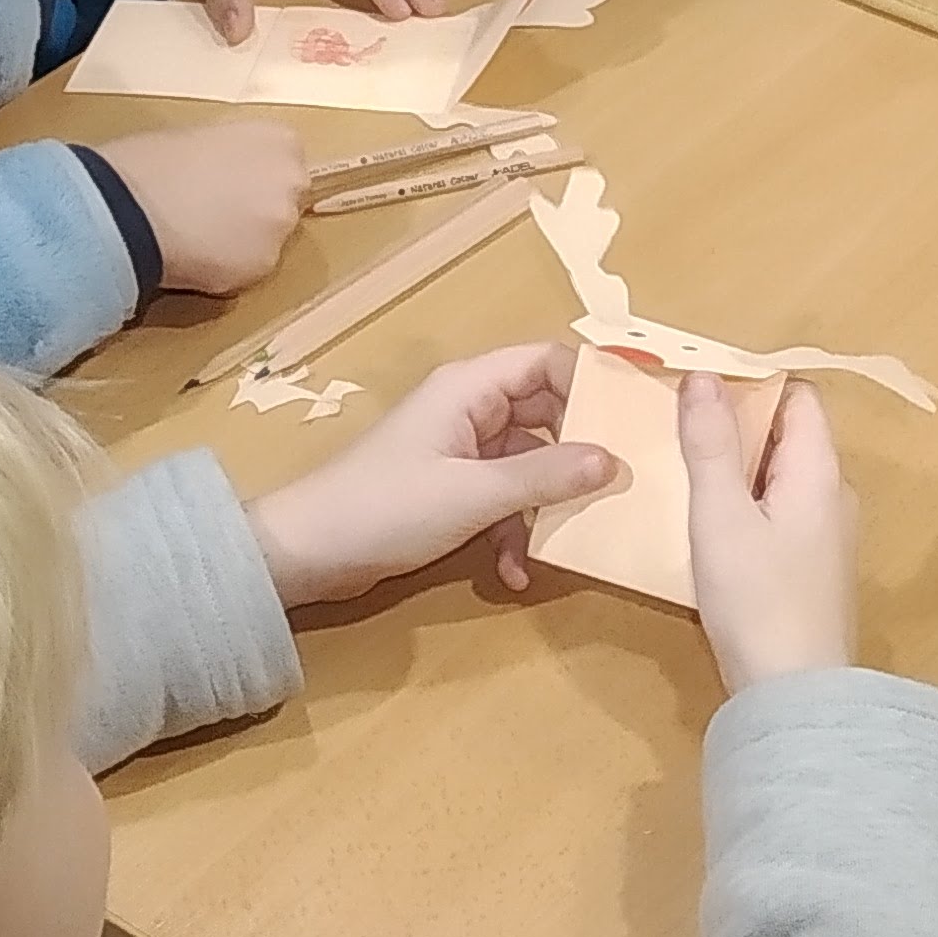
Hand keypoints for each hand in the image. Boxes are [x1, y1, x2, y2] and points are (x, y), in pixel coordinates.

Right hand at [94, 119, 307, 294]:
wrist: (127, 205)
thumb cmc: (149, 163)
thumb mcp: (198, 138)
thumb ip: (229, 157)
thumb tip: (223, 176)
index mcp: (279, 139)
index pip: (284, 162)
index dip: (253, 176)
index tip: (227, 184)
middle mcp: (291, 179)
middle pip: (284, 201)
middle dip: (255, 210)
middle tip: (213, 214)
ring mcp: (282, 225)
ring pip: (269, 239)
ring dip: (243, 242)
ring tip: (197, 238)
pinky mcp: (265, 265)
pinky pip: (250, 269)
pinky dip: (227, 267)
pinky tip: (194, 258)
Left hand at [246, 343, 619, 606]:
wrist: (304, 555)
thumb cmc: (384, 509)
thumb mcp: (473, 496)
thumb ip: (545, 477)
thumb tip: (613, 461)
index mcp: (470, 389)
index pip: (548, 362)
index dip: (592, 386)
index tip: (633, 426)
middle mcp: (469, 410)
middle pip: (547, 415)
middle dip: (579, 454)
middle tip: (620, 487)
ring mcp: (459, 451)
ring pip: (528, 464)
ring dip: (544, 506)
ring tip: (565, 543)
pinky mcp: (449, 490)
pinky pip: (502, 498)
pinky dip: (513, 532)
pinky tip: (514, 574)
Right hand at [683, 372, 855, 691]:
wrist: (794, 696)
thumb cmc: (757, 599)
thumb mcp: (720, 516)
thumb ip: (711, 444)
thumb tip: (703, 376)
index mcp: (819, 470)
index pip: (797, 395)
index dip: (750, 382)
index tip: (695, 384)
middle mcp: (832, 494)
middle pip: (787, 433)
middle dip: (734, 422)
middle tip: (673, 420)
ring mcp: (825, 534)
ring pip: (777, 475)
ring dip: (733, 465)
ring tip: (676, 463)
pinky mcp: (808, 568)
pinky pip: (775, 512)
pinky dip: (741, 502)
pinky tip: (701, 518)